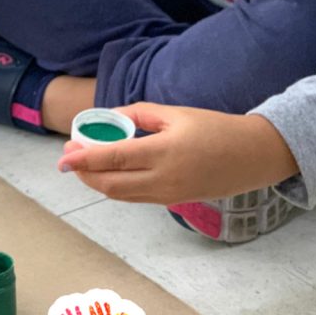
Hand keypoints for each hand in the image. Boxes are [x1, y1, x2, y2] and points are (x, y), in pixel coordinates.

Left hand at [57, 102, 299, 204]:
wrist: (252, 156)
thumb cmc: (215, 128)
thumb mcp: (176, 113)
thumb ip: (139, 114)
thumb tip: (110, 118)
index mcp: (163, 152)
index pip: (113, 159)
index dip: (84, 158)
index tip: (63, 155)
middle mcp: (163, 179)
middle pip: (110, 184)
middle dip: (85, 173)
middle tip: (70, 157)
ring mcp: (168, 195)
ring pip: (121, 195)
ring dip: (97, 182)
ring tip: (84, 165)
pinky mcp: (173, 202)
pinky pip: (135, 197)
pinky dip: (116, 186)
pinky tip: (110, 172)